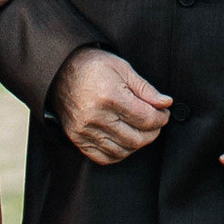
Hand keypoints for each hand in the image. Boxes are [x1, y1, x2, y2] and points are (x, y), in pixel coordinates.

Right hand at [53, 47, 172, 163]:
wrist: (58, 70)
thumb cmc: (92, 65)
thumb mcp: (122, 68)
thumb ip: (145, 89)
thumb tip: (165, 103)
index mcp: (109, 96)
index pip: (146, 119)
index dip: (161, 118)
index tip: (163, 112)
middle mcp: (95, 117)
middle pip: (137, 138)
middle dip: (153, 132)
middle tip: (155, 121)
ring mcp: (84, 130)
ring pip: (123, 150)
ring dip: (138, 143)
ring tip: (140, 129)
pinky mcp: (77, 138)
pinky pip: (104, 157)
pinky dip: (119, 153)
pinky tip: (124, 139)